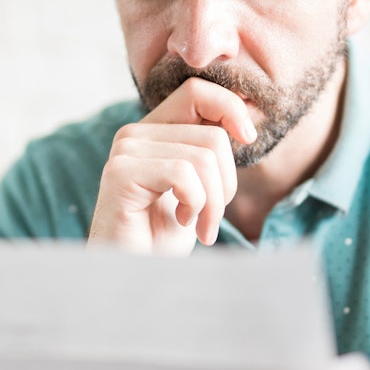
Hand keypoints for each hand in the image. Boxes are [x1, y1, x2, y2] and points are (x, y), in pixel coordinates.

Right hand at [88, 77, 255, 254]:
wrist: (134, 278)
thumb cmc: (164, 238)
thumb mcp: (199, 188)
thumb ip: (210, 152)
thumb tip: (244, 126)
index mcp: (155, 131)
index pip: (198, 91)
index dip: (232, 108)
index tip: (248, 139)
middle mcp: (135, 134)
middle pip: (213, 135)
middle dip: (227, 184)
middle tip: (211, 218)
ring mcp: (125, 151)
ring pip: (204, 157)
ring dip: (214, 203)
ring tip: (200, 226)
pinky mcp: (121, 173)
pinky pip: (184, 174)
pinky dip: (196, 205)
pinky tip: (181, 222)